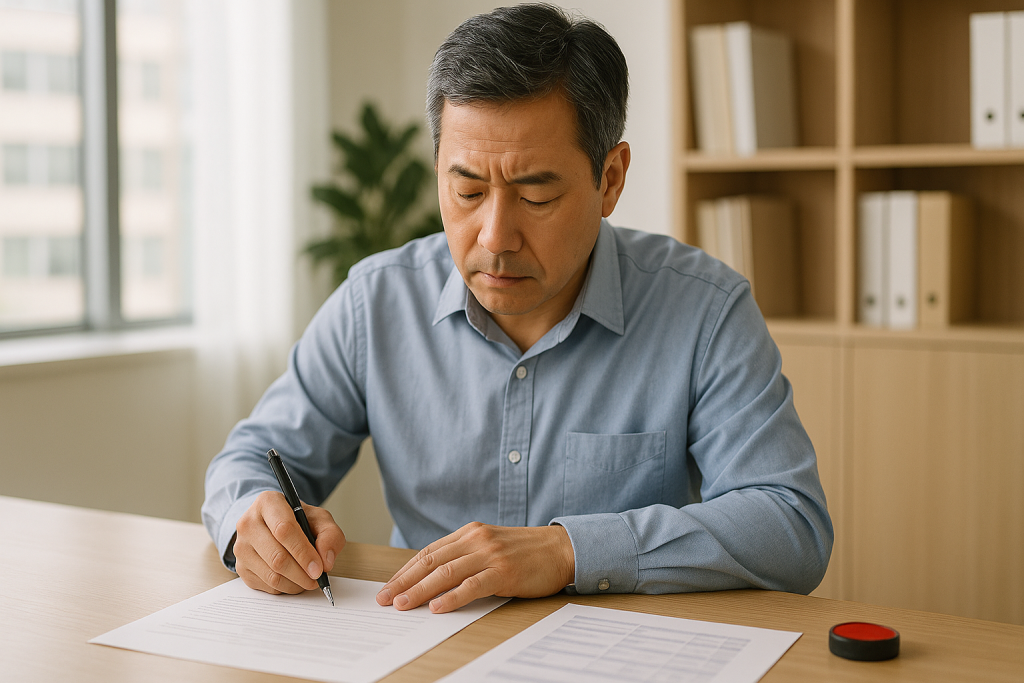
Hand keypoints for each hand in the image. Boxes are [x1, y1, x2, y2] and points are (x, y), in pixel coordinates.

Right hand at [233, 490, 345, 594]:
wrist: (275, 525)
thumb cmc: (299, 520)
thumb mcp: (320, 519)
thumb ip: (330, 535)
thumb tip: (326, 561)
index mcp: (267, 503)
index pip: (284, 530)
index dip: (303, 552)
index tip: (318, 568)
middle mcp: (248, 523)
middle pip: (277, 557)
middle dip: (302, 573)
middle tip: (317, 578)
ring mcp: (241, 547)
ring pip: (271, 575)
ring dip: (296, 583)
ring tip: (309, 580)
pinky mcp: (240, 567)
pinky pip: (266, 585)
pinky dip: (285, 588)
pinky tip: (295, 580)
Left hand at [375, 522, 574, 613]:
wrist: (562, 548)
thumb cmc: (526, 552)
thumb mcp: (491, 546)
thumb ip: (466, 556)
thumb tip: (435, 579)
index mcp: (470, 533)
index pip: (429, 552)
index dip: (406, 571)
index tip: (389, 586)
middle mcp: (476, 539)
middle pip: (431, 562)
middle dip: (404, 581)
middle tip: (384, 599)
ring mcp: (490, 554)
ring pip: (446, 573)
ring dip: (420, 590)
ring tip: (402, 605)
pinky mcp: (504, 571)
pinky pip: (472, 585)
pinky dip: (452, 596)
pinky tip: (437, 607)